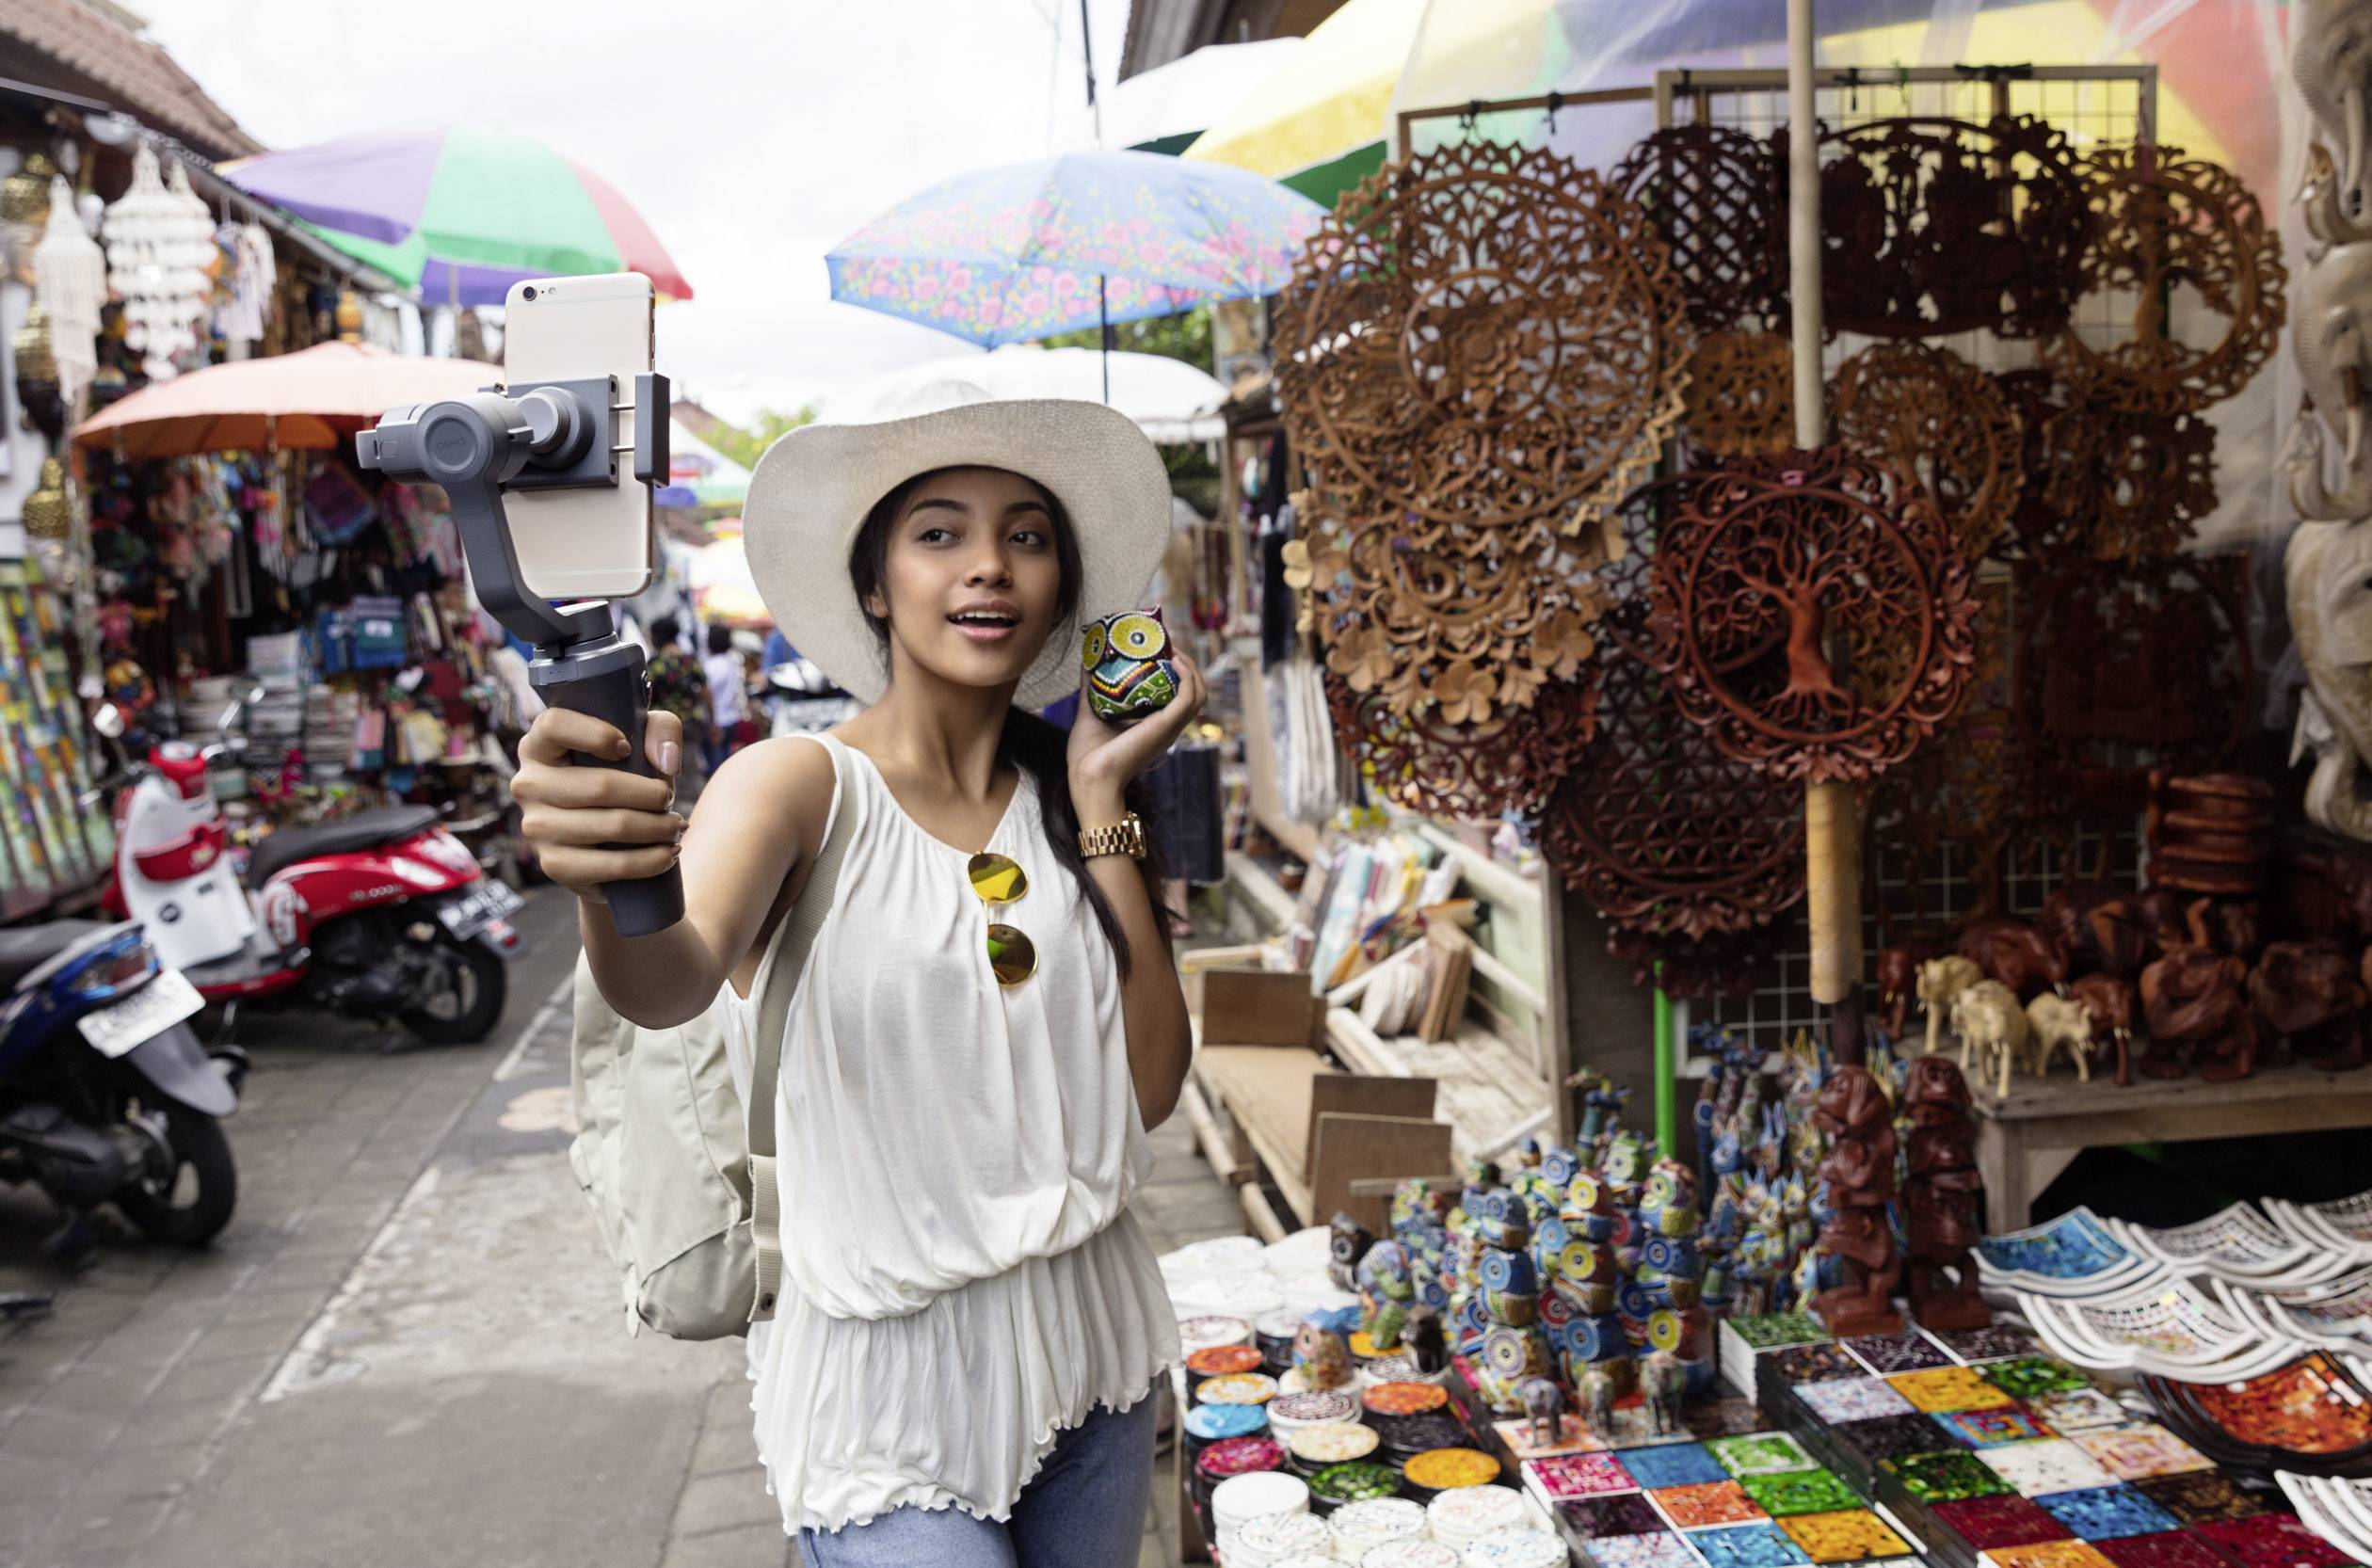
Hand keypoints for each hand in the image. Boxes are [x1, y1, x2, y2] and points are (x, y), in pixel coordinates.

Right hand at [512, 707, 684, 897]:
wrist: (603, 841)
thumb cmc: (621, 776)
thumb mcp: (641, 740)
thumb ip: (661, 729)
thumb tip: (666, 763)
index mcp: (538, 746)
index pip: (554, 725)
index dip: (597, 734)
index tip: (627, 747)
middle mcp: (528, 785)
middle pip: (600, 786)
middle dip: (650, 794)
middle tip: (669, 799)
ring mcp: (537, 828)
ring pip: (613, 826)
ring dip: (658, 828)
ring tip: (676, 827)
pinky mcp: (555, 865)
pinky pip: (614, 865)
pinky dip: (651, 861)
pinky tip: (668, 854)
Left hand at [1066, 652, 1205, 821]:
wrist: (1088, 779)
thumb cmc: (1088, 756)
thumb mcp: (1091, 711)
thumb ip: (1091, 688)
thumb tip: (1086, 661)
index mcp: (1155, 726)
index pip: (1179, 695)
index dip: (1177, 671)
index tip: (1162, 648)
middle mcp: (1167, 727)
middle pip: (1193, 691)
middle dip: (1186, 664)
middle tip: (1168, 643)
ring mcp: (1169, 728)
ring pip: (1197, 694)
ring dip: (1191, 667)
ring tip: (1174, 650)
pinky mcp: (1165, 727)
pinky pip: (1188, 698)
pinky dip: (1188, 677)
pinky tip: (1175, 661)